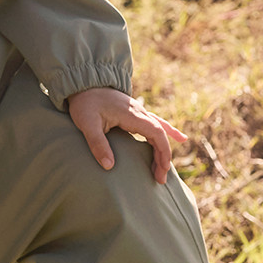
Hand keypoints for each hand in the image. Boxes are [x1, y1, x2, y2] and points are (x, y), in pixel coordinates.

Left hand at [66, 87, 186, 183]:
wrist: (83, 84)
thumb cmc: (84, 103)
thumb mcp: (87, 123)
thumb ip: (98, 143)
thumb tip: (109, 166)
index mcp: (132, 114)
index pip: (156, 133)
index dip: (162, 151)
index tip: (162, 169)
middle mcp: (139, 112)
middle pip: (160, 135)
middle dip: (163, 157)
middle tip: (160, 179)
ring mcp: (138, 112)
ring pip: (159, 131)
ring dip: (163, 149)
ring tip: (165, 169)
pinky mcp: (133, 113)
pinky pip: (155, 124)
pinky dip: (167, 132)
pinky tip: (178, 138)